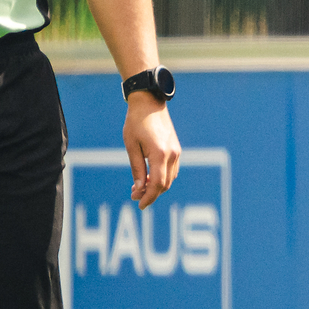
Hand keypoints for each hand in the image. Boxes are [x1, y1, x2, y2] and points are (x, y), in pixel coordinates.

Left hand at [125, 95, 179, 209]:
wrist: (149, 103)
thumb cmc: (136, 123)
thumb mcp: (131, 147)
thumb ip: (137, 169)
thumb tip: (139, 190)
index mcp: (160, 154)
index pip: (158, 184)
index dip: (149, 197)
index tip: (139, 205)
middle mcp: (172, 154)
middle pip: (165, 184)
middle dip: (151, 194)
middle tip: (135, 196)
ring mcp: (177, 152)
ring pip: (170, 179)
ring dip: (157, 186)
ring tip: (140, 186)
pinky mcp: (176, 149)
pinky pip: (172, 170)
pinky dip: (162, 178)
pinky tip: (149, 176)